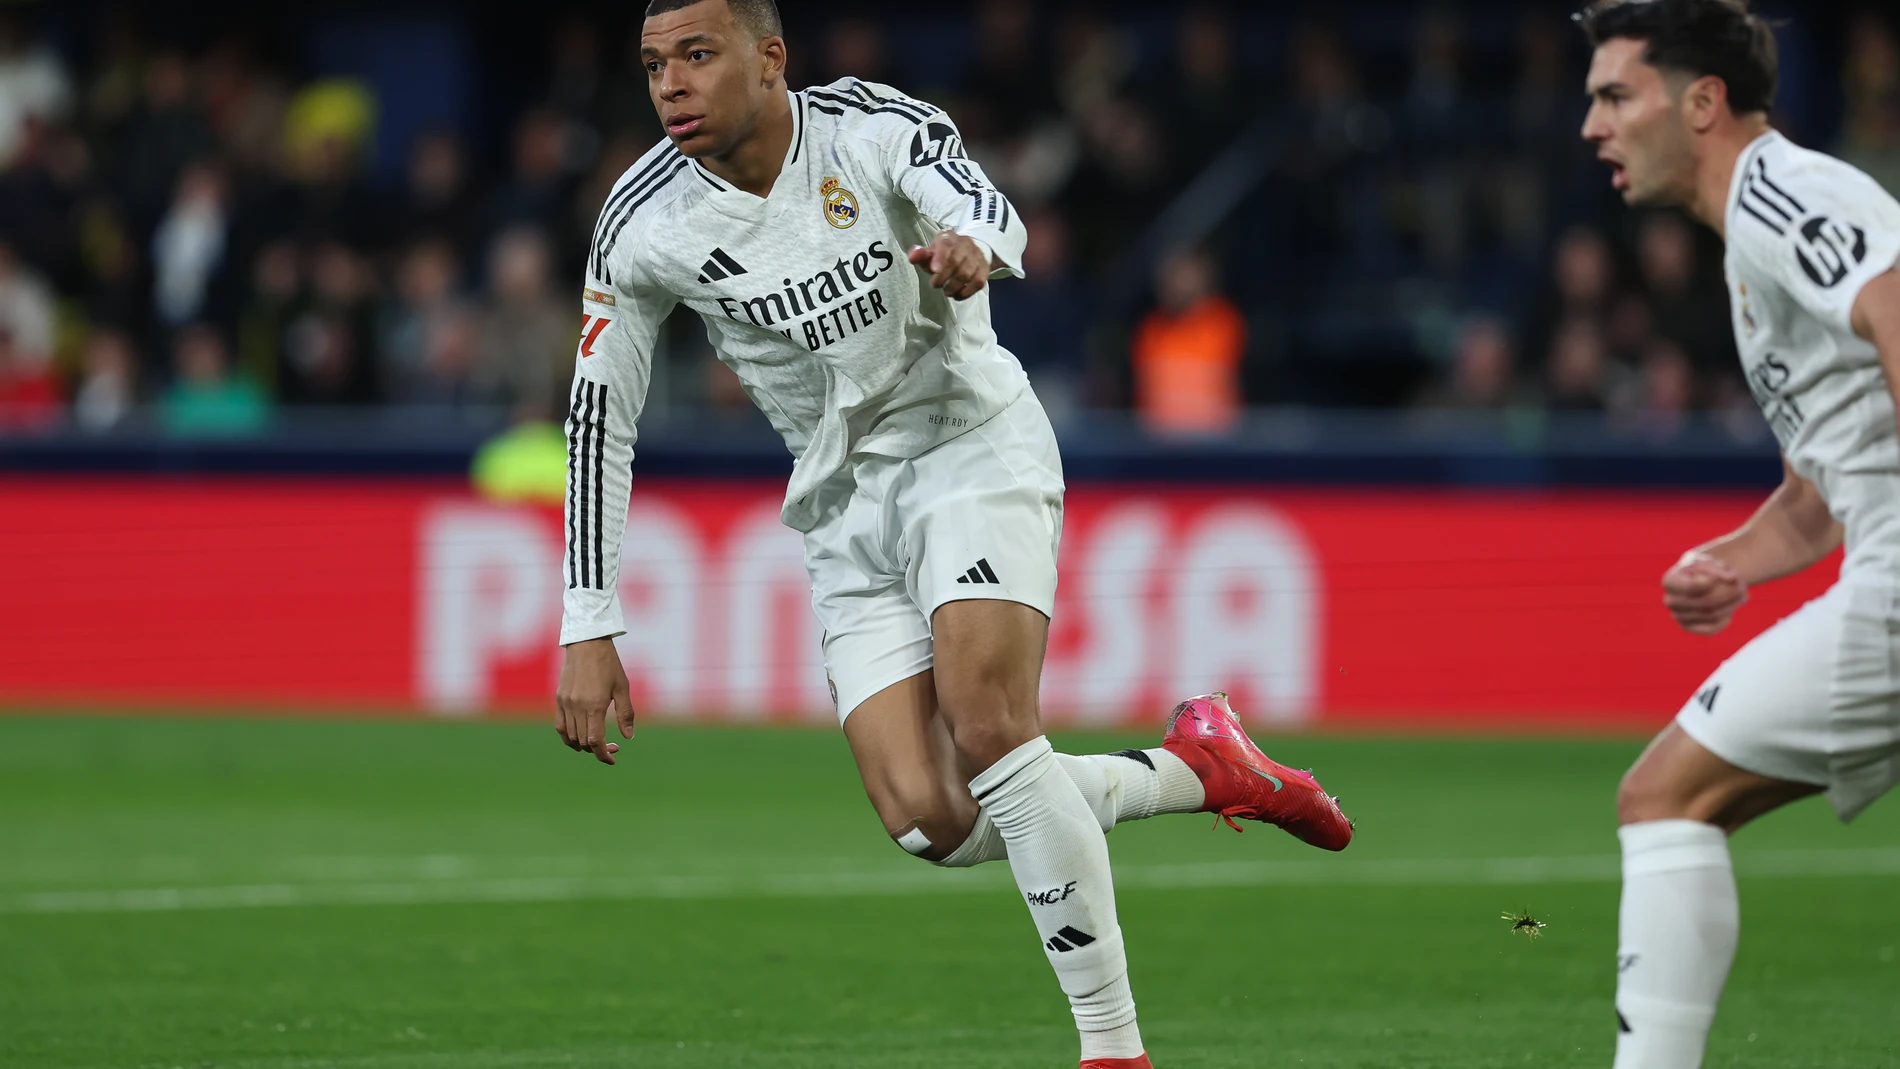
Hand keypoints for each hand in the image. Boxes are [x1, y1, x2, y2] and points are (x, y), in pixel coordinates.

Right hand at [555, 638, 634, 764]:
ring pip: (570, 737)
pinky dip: (568, 737)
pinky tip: (579, 738)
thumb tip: (628, 737)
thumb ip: (625, 714)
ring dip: (583, 746)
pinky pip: (560, 726)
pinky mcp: (559, 699)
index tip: (612, 759)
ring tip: (596, 743)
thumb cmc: (609, 664)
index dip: (603, 755)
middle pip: (582, 742)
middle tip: (612, 746)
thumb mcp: (623, 688)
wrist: (587, 643)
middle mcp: (577, 707)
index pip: (594, 741)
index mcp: (594, 705)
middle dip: (597, 750)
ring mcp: (565, 703)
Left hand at [908, 230, 989, 300]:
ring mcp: (977, 257)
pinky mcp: (984, 270)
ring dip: (953, 287)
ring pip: (966, 274)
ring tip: (946, 291)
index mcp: (949, 238)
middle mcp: (965, 244)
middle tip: (935, 284)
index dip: (940, 257)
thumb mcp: (931, 252)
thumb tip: (912, 257)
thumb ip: (920, 255)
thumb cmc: (945, 254)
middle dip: (942, 277)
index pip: (946, 244)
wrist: (971, 251)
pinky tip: (957, 294)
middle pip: (955, 261)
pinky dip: (966, 292)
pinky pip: (977, 283)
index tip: (934, 270)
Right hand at [1661, 551, 1748, 635]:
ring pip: (1711, 614)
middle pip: (1705, 601)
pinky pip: (1710, 629)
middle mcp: (1670, 600)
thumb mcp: (1710, 562)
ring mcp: (1677, 615)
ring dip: (1732, 604)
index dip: (1713, 583)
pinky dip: (1724, 621)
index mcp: (1670, 581)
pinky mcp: (1688, 627)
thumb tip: (1732, 578)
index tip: (1731, 575)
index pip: (1690, 586)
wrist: (1698, 580)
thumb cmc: (1704, 569)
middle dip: (1729, 593)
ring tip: (1743, 594)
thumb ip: (1720, 568)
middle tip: (1743, 585)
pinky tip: (1730, 612)